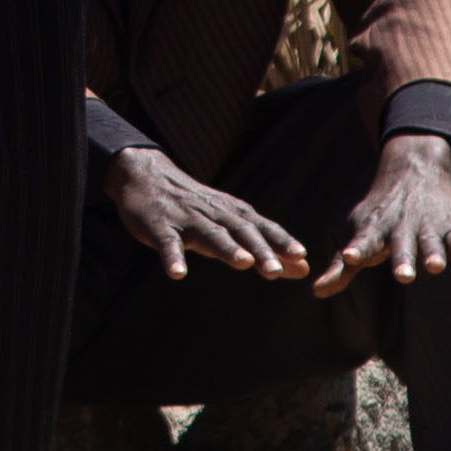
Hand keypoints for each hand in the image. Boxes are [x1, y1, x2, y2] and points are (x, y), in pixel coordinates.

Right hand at [106, 143, 310, 280]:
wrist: (147, 177)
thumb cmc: (197, 209)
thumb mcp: (231, 225)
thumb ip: (265, 247)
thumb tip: (303, 268)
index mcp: (233, 214)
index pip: (262, 227)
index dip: (281, 241)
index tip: (301, 255)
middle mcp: (214, 214)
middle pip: (240, 231)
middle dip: (259, 249)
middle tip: (275, 270)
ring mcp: (187, 220)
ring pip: (210, 234)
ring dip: (226, 248)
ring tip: (242, 263)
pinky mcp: (160, 227)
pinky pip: (168, 244)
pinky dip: (172, 257)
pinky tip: (177, 273)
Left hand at [319, 131, 450, 293]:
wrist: (413, 170)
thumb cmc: (379, 212)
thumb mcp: (358, 234)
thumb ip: (341, 267)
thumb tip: (316, 292)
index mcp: (375, 230)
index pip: (364, 241)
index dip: (357, 249)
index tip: (349, 256)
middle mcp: (400, 227)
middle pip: (401, 245)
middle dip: (402, 260)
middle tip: (403, 276)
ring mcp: (426, 227)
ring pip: (429, 242)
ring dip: (432, 254)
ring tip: (434, 267)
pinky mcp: (450, 227)